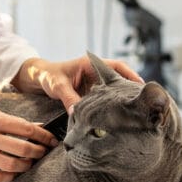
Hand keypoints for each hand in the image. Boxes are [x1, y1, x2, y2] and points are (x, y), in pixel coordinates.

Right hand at [0, 108, 57, 181]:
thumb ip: (10, 121)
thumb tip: (36, 126)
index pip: (26, 128)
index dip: (43, 135)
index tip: (52, 140)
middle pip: (22, 148)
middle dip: (37, 152)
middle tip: (42, 153)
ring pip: (11, 164)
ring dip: (25, 166)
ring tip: (29, 163)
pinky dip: (9, 177)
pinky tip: (13, 173)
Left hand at [11, 56, 142, 110]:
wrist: (40, 79)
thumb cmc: (49, 76)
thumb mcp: (58, 85)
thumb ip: (68, 98)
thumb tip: (77, 113)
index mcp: (91, 64)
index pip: (117, 66)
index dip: (131, 75)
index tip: (141, 86)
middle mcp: (96, 73)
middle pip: (120, 79)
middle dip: (131, 90)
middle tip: (142, 103)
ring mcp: (95, 84)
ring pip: (114, 90)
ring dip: (123, 99)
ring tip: (136, 112)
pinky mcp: (92, 94)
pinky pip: (106, 99)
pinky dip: (112, 106)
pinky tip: (119, 117)